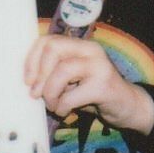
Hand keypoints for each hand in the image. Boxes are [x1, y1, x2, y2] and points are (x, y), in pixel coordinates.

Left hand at [24, 35, 153, 135]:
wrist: (126, 106)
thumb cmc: (93, 92)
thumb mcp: (71, 79)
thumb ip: (53, 72)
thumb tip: (28, 81)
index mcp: (79, 45)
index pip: (47, 41)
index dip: (31, 60)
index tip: (28, 81)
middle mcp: (90, 50)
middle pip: (53, 49)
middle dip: (39, 75)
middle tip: (36, 94)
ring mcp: (99, 66)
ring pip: (62, 70)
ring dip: (50, 93)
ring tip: (53, 105)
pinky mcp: (104, 86)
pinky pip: (72, 96)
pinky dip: (62, 107)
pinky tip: (64, 111)